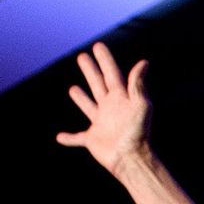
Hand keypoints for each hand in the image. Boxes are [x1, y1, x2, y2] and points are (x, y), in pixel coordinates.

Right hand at [56, 42, 151, 176]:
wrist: (131, 157)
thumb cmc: (138, 132)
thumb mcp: (141, 105)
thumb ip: (138, 84)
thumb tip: (143, 62)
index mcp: (121, 99)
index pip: (111, 74)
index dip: (105, 60)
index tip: (97, 46)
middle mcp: (111, 109)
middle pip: (98, 85)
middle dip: (90, 71)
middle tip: (82, 57)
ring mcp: (101, 124)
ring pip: (89, 106)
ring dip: (81, 98)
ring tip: (73, 88)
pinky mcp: (93, 140)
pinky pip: (77, 138)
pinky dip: (69, 138)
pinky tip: (59, 137)